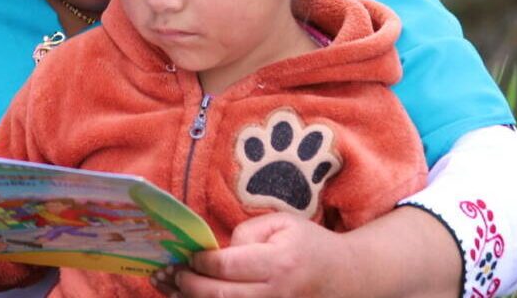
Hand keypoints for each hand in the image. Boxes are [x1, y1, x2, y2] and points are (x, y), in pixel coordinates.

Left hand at [149, 212, 352, 297]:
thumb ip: (246, 233)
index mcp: (279, 263)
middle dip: (187, 285)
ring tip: (169, 288)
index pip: (226, 266)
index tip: (187, 256)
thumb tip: (215, 252)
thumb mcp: (282, 224)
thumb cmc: (310, 246)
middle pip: (219, 296)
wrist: (348, 278)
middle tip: (168, 274)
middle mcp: (277, 294)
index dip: (199, 262)